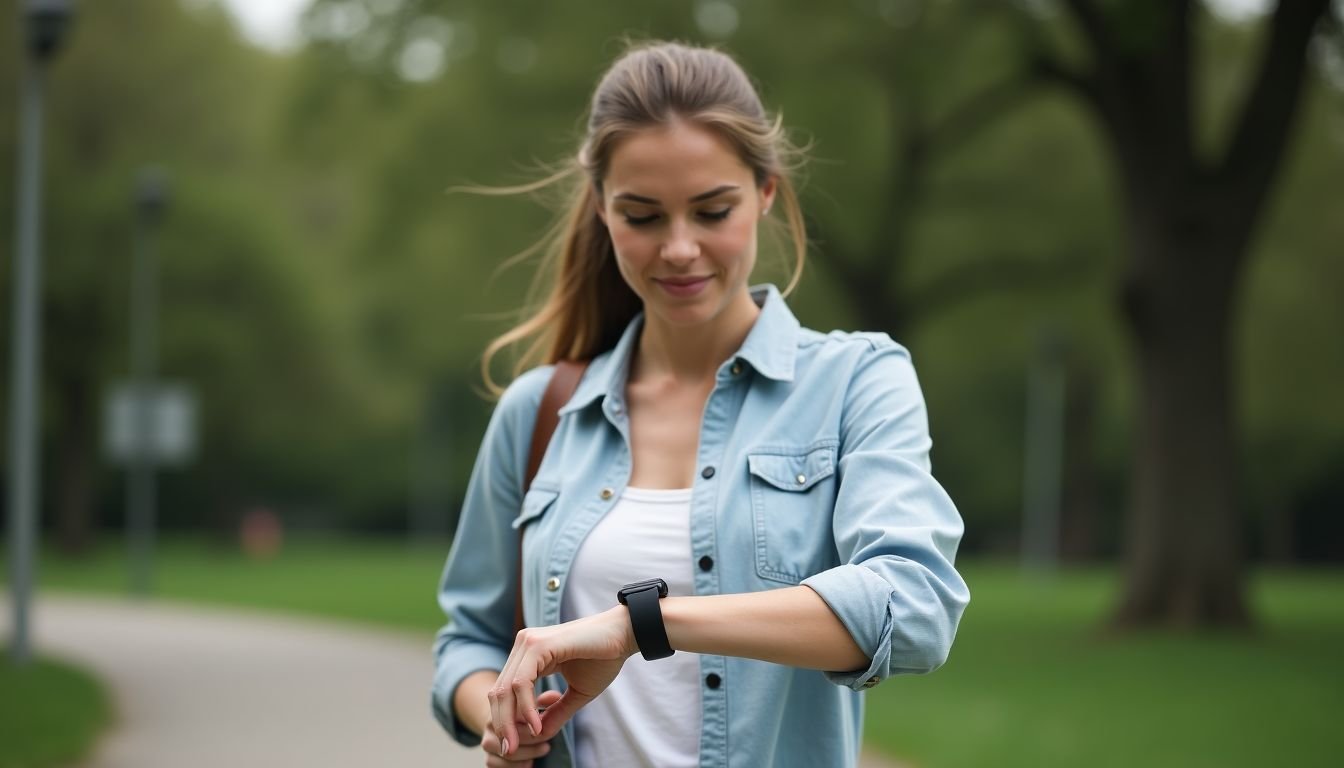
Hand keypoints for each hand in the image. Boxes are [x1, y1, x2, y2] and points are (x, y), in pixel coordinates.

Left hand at [487, 606, 635, 760]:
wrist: (624, 635)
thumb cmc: (603, 659)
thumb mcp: (576, 693)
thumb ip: (556, 712)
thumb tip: (538, 736)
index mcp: (529, 654)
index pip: (505, 691)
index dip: (505, 720)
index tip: (514, 745)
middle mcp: (523, 645)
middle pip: (499, 692)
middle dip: (503, 724)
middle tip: (510, 750)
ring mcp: (528, 642)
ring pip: (506, 689)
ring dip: (511, 720)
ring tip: (521, 742)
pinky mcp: (538, 644)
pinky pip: (521, 682)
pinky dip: (526, 708)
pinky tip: (537, 725)